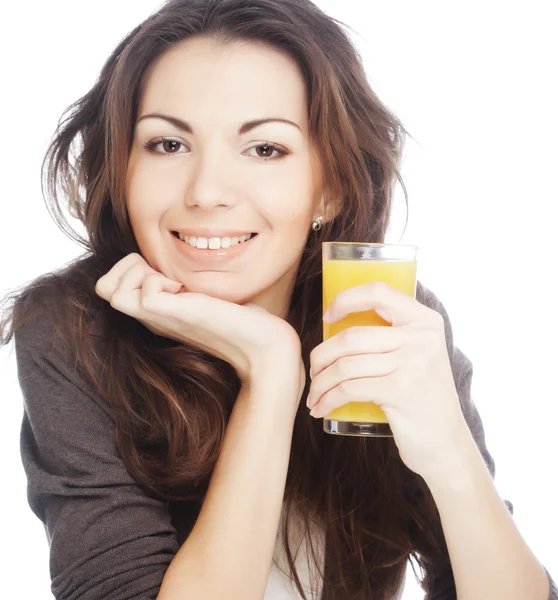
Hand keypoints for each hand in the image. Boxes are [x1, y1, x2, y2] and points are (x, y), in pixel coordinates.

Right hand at [95, 253, 304, 397]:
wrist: (264, 347)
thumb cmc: (242, 323)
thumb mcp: (206, 299)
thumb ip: (190, 288)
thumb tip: (185, 272)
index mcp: (158, 313)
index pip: (112, 286)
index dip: (132, 269)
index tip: (168, 274)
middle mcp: (152, 317)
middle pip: (102, 287)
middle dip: (127, 266)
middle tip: (166, 275)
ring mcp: (160, 318)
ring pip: (109, 290)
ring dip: (138, 273)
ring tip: (174, 283)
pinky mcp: (176, 316)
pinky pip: (142, 293)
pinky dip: (158, 281)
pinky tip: (184, 291)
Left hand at [306, 280, 467, 478]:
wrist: (446, 445)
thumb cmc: (421, 399)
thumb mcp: (418, 356)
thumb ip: (393, 336)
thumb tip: (337, 322)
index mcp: (425, 321)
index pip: (378, 291)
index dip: (345, 299)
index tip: (328, 317)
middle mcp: (422, 337)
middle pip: (352, 336)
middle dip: (321, 356)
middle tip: (314, 372)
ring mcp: (413, 363)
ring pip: (345, 364)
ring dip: (320, 382)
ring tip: (314, 394)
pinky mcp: (401, 390)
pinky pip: (348, 388)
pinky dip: (327, 399)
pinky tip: (320, 408)